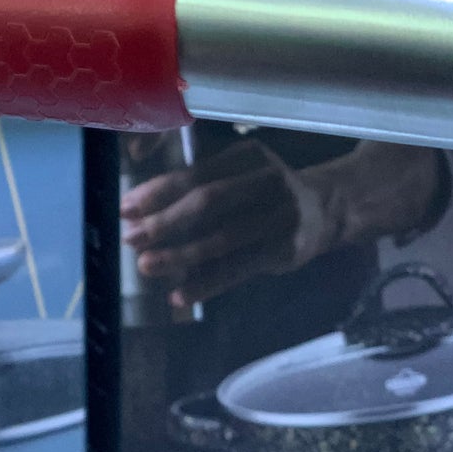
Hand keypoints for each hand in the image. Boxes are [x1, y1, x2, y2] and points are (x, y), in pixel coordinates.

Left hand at [120, 140, 334, 307]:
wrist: (326, 211)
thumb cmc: (264, 194)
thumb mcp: (238, 176)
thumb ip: (197, 187)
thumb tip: (138, 211)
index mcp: (248, 156)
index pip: (195, 175)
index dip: (158, 192)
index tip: (126, 208)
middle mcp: (268, 180)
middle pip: (208, 202)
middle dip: (165, 222)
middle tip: (131, 238)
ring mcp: (282, 215)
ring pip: (222, 239)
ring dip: (180, 255)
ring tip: (147, 266)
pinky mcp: (287, 248)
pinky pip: (239, 268)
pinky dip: (207, 283)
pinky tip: (179, 295)